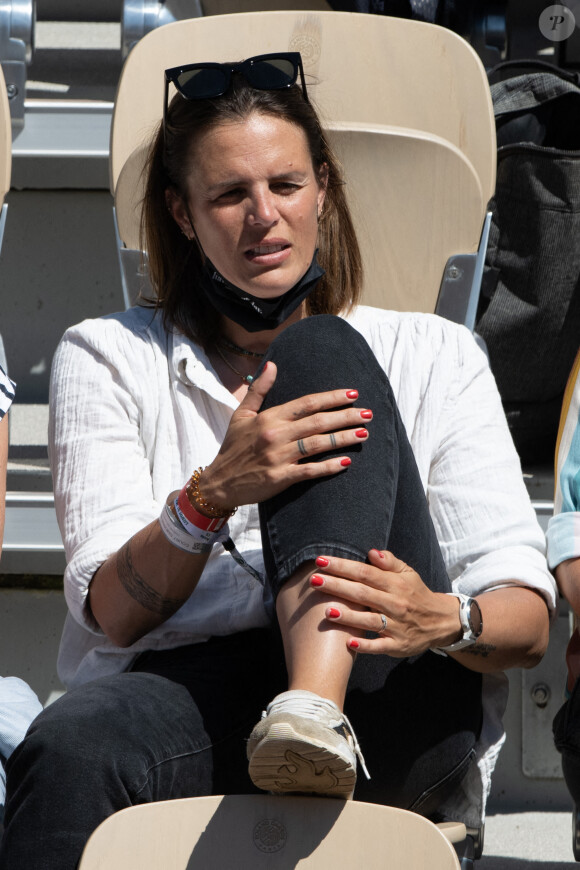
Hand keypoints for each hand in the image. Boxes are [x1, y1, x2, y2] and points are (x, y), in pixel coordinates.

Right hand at [199, 362, 371, 508]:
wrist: (219, 482)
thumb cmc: (233, 447)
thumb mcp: (241, 414)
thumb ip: (258, 389)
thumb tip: (272, 364)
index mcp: (269, 417)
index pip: (307, 403)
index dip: (332, 397)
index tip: (353, 393)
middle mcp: (275, 434)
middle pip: (318, 422)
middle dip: (346, 416)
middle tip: (368, 413)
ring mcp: (278, 457)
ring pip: (317, 444)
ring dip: (343, 438)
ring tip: (364, 434)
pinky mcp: (279, 478)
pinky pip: (309, 471)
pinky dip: (328, 467)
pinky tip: (346, 462)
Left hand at [310, 549, 460, 655]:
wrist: (441, 621)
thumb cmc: (416, 594)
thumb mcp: (408, 573)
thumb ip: (389, 562)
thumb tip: (371, 552)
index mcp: (395, 584)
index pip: (365, 572)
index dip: (343, 566)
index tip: (321, 561)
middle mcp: (395, 604)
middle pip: (362, 594)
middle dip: (337, 586)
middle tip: (313, 580)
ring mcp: (396, 626)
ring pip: (369, 620)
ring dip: (348, 616)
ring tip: (326, 611)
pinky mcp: (398, 645)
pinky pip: (380, 646)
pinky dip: (365, 646)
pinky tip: (348, 642)